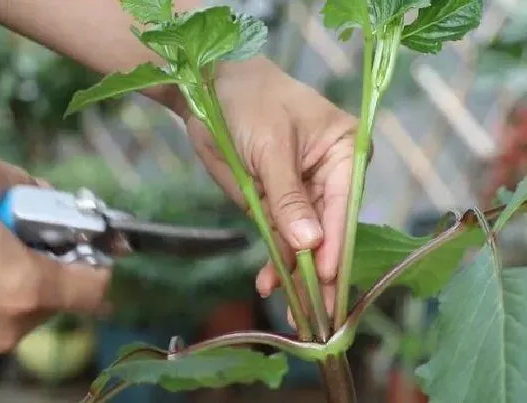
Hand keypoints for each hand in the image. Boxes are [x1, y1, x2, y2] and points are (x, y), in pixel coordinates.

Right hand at [0, 147, 109, 361]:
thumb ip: (22, 183)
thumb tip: (39, 190)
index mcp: (22, 287)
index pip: (96, 287)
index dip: (100, 260)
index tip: (91, 240)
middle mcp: (6, 326)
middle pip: (60, 293)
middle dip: (50, 258)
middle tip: (23, 227)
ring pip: (26, 305)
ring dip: (19, 272)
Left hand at [181, 57, 356, 325]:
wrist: (212, 89)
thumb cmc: (251, 101)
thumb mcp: (271, 147)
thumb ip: (289, 198)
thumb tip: (310, 243)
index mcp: (346, 153)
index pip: (344, 206)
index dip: (334, 246)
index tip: (325, 281)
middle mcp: (331, 176)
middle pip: (328, 230)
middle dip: (318, 271)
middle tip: (315, 314)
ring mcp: (303, 192)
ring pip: (303, 240)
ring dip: (295, 273)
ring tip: (292, 312)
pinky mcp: (276, 201)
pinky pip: (279, 235)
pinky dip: (275, 259)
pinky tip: (269, 282)